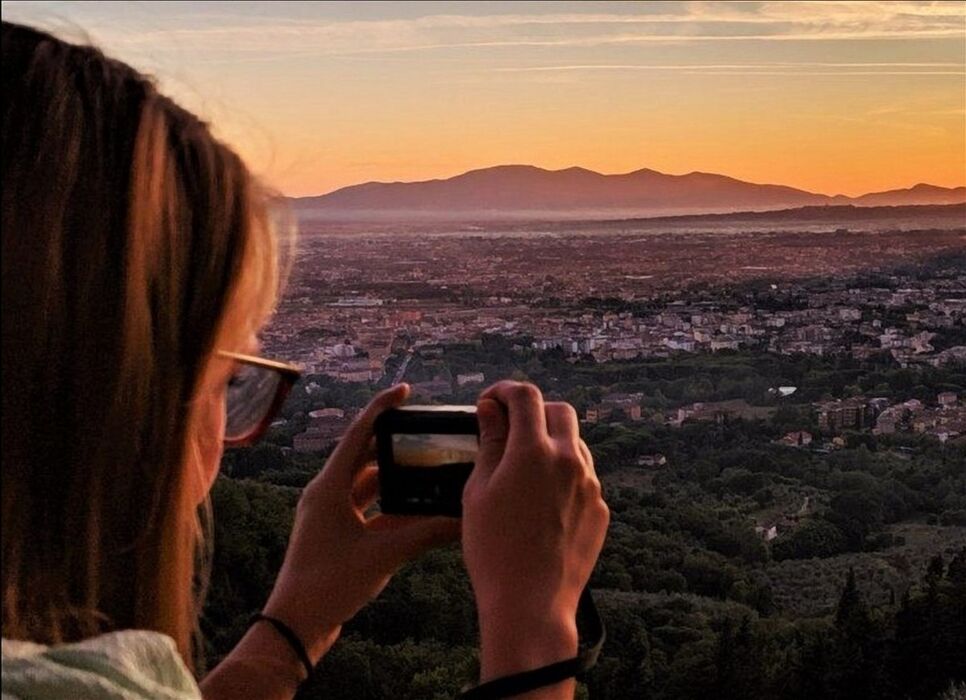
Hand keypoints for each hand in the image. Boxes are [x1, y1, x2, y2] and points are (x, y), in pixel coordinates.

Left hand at [262, 383, 460, 661]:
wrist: (297, 626)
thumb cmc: (328, 584)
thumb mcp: (383, 554)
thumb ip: (425, 533)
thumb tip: (462, 517)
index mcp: (329, 487)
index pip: (358, 435)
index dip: (382, 409)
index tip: (404, 391)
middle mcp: (327, 494)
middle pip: (365, 456)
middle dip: (394, 444)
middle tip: (424, 431)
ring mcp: (330, 514)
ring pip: (368, 484)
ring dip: (395, 477)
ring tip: (427, 466)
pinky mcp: (337, 534)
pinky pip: (369, 509)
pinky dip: (391, 506)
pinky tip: (418, 508)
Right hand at [462, 381, 608, 683]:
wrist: (531, 604)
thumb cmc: (493, 549)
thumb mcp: (478, 491)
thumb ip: (489, 443)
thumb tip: (491, 410)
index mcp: (534, 450)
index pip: (525, 395)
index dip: (504, 390)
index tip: (490, 402)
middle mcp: (569, 460)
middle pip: (559, 411)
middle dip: (533, 411)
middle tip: (509, 429)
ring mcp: (590, 485)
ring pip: (575, 443)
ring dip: (552, 443)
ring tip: (524, 469)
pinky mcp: (600, 510)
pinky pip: (584, 477)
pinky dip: (564, 474)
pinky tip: (541, 501)